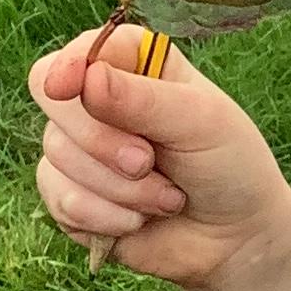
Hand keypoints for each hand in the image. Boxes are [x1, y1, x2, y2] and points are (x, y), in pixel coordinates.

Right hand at [29, 25, 290, 290]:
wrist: (236, 238)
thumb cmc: (229, 166)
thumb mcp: (202, 124)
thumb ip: (144, 101)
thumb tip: (87, 79)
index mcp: (135, 65)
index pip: (80, 52)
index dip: (67, 68)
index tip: (67, 88)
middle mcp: (98, 101)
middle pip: (54, 101)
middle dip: (103, 142)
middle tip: (148, 163)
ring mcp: (81, 149)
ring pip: (57, 156)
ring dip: (119, 189)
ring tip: (166, 198)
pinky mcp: (71, 196)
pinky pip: (59, 200)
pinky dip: (104, 217)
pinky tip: (139, 221)